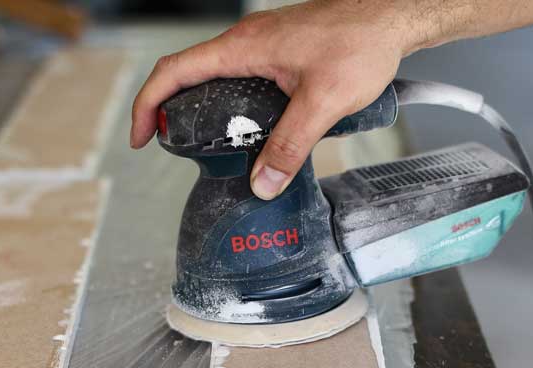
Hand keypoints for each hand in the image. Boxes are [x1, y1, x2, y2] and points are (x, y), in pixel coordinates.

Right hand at [130, 1, 417, 199]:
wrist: (390, 17)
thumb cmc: (361, 45)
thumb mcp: (322, 103)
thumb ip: (289, 146)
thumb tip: (262, 185)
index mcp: (242, 49)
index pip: (174, 72)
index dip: (148, 105)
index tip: (141, 137)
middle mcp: (245, 42)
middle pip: (186, 74)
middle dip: (167, 110)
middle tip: (168, 147)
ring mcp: (260, 44)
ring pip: (212, 74)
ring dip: (198, 106)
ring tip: (201, 143)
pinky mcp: (278, 50)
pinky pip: (237, 73)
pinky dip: (226, 100)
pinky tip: (245, 126)